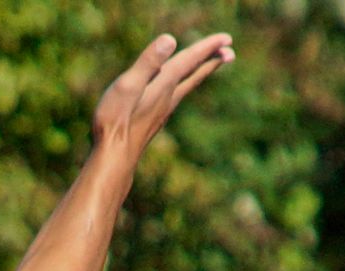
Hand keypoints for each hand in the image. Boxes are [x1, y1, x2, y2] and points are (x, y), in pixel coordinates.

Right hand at [92, 32, 234, 159]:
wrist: (113, 159)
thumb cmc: (115, 122)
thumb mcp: (128, 86)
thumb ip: (148, 63)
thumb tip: (170, 39)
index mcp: (163, 85)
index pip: (190, 60)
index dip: (208, 47)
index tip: (227, 39)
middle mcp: (167, 98)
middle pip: (193, 75)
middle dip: (211, 62)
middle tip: (230, 53)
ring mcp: (161, 111)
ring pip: (186, 87)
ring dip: (199, 74)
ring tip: (210, 67)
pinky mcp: (152, 121)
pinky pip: (174, 98)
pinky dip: (182, 88)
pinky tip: (176, 92)